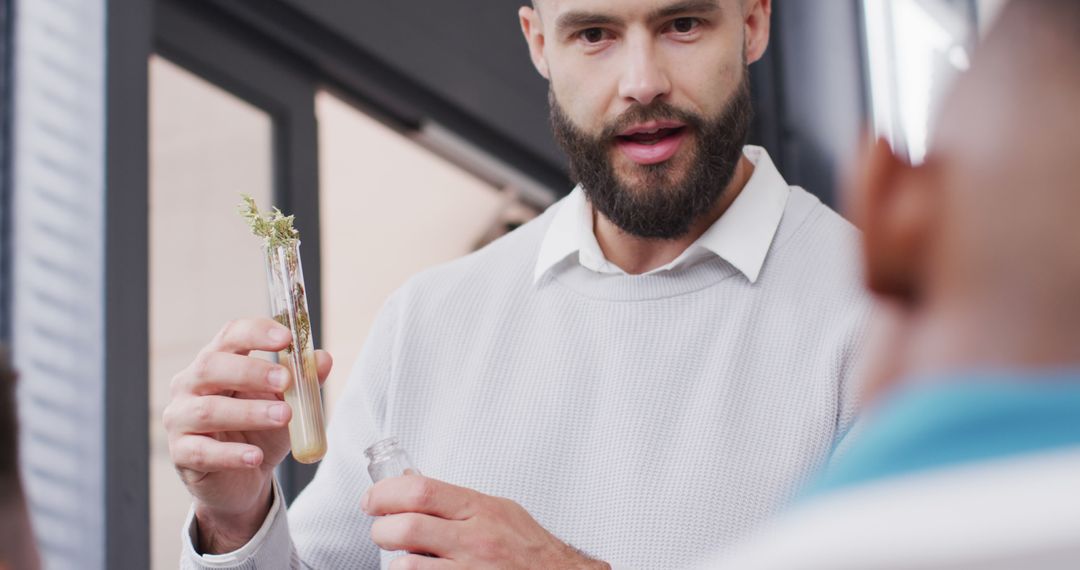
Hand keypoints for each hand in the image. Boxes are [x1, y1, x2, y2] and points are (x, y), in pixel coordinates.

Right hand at [163, 318, 332, 552]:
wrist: (243, 478)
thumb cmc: (260, 431)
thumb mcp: (287, 403)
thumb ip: (304, 381)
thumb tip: (323, 359)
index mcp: (217, 362)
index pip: (229, 336)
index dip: (256, 333)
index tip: (285, 338)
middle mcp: (190, 384)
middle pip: (211, 366)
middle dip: (252, 371)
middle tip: (286, 380)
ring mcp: (180, 419)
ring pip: (208, 410)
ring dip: (250, 412)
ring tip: (284, 416)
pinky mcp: (181, 454)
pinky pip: (202, 452)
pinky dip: (231, 455)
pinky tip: (255, 457)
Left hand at [363, 475, 609, 569]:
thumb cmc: (530, 550)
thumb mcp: (500, 512)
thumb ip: (460, 504)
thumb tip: (413, 492)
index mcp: (480, 509)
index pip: (420, 490)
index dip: (385, 494)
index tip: (372, 500)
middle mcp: (475, 539)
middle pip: (405, 526)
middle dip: (381, 529)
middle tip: (382, 530)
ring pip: (407, 566)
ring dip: (396, 563)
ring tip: (405, 559)